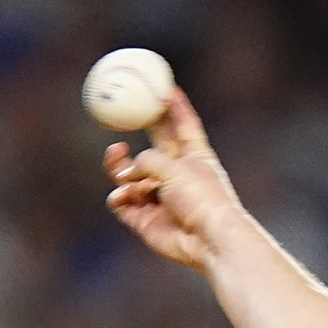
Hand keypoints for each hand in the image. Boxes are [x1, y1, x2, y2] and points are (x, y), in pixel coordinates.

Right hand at [103, 89, 242, 270]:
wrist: (209, 241)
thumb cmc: (201, 198)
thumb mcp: (173, 166)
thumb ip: (147, 160)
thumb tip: (128, 172)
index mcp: (196, 158)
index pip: (185, 125)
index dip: (176, 107)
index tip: (166, 86)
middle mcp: (178, 177)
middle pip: (155, 146)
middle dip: (140, 129)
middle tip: (121, 111)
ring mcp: (161, 199)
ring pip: (129, 176)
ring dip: (118, 167)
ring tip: (120, 166)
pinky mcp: (146, 221)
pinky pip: (122, 203)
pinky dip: (119, 197)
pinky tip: (124, 194)